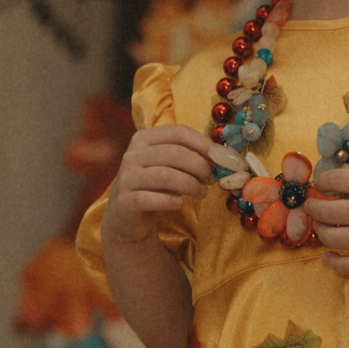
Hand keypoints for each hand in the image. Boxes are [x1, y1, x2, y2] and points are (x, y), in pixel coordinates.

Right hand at [102, 125, 218, 246]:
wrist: (128, 215)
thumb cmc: (156, 186)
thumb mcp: (172, 167)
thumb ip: (192, 157)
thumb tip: (224, 157)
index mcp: (144, 139)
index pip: (178, 132)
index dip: (203, 144)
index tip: (222, 158)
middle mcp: (132, 155)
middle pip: (174, 153)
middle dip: (200, 166)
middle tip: (212, 179)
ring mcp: (126, 177)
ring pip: (164, 176)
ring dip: (190, 185)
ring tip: (202, 193)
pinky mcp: (124, 201)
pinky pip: (148, 199)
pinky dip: (168, 201)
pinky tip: (178, 204)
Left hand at [307, 164, 348, 277]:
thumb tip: (339, 174)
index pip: (333, 180)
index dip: (321, 182)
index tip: (321, 185)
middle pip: (324, 210)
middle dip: (313, 207)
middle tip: (313, 206)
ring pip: (330, 238)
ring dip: (320, 231)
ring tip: (324, 227)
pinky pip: (346, 266)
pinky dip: (332, 262)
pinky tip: (329, 256)